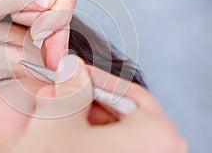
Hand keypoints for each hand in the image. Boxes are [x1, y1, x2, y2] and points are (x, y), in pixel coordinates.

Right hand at [12, 55, 186, 152]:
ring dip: (86, 121)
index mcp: (155, 138)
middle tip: (63, 92)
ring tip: (57, 116)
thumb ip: (71, 86)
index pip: (131, 95)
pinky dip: (89, 140)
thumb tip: (73, 68)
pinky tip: (65, 137)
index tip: (75, 72)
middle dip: (89, 101)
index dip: (98, 79)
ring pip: (118, 135)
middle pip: (126, 116)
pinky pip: (113, 150)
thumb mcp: (57, 118)